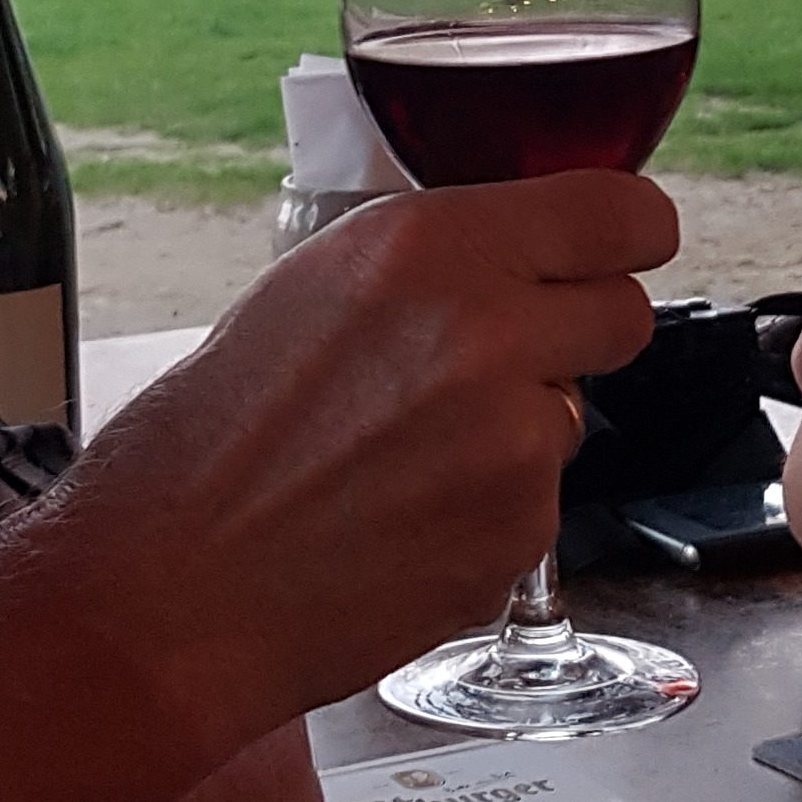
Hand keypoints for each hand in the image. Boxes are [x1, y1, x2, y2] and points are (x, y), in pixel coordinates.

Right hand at [68, 173, 672, 722]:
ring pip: (570, 413)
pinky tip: (399, 520)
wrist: (171, 590)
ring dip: (516, 428)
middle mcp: (487, 333)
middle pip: (625, 312)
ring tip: (399, 459)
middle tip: (495, 362)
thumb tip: (518, 255)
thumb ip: (431, 262)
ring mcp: (513, 443)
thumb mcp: (310, 289)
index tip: (625, 245)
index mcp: (430, 246)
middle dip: (577, 332)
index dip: (630, 232)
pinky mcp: (519, 535)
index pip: (620, 211)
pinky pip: (537, 500)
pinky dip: (487, 509)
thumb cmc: (208, 440)